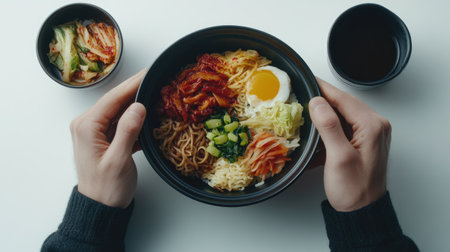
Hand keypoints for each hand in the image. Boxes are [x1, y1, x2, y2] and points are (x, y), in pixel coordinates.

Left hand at [70, 70, 146, 207]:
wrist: (100, 208)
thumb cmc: (107, 188)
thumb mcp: (118, 160)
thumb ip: (127, 131)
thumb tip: (138, 106)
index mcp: (87, 126)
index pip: (113, 98)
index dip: (132, 84)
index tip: (148, 72)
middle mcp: (87, 125)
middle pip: (115, 101)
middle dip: (135, 90)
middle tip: (155, 78)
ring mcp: (95, 132)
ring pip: (119, 110)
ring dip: (137, 103)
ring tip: (155, 92)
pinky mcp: (104, 139)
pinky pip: (121, 122)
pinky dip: (135, 118)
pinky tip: (149, 114)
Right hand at [309, 78, 390, 211]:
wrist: (362, 211)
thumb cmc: (353, 189)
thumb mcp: (339, 158)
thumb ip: (329, 127)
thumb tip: (317, 102)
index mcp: (372, 125)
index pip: (343, 98)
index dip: (322, 88)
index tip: (306, 78)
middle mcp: (374, 125)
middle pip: (343, 103)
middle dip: (321, 98)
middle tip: (300, 92)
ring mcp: (370, 132)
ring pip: (342, 113)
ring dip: (324, 112)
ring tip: (304, 108)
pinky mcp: (363, 140)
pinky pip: (344, 125)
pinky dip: (329, 125)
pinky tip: (316, 127)